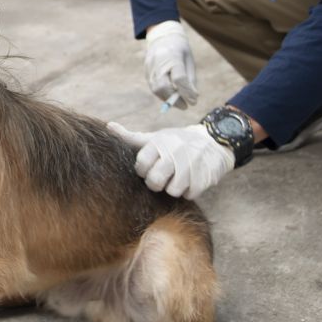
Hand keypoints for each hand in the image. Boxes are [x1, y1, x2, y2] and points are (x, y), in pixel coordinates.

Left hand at [108, 122, 233, 198]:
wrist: (213, 141)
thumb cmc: (177, 142)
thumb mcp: (155, 137)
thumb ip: (132, 137)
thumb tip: (108, 127)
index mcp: (160, 143)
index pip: (141, 165)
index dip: (143, 170)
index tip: (149, 166)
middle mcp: (175, 153)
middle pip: (155, 181)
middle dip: (156, 182)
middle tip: (161, 176)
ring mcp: (191, 166)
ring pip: (172, 191)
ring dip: (173, 187)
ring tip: (176, 178)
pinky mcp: (204, 178)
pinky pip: (189, 194)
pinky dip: (188, 191)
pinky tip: (190, 180)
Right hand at [144, 20, 197, 108]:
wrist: (162, 37)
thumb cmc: (180, 50)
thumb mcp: (189, 61)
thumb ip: (190, 79)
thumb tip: (192, 99)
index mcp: (173, 56)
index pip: (179, 78)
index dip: (186, 92)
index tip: (194, 101)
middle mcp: (159, 61)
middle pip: (163, 86)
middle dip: (175, 99)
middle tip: (185, 105)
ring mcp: (150, 67)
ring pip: (156, 89)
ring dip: (168, 99)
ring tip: (178, 101)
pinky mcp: (146, 71)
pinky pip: (153, 87)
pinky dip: (162, 94)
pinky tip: (170, 95)